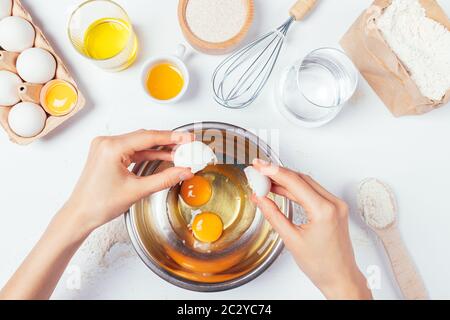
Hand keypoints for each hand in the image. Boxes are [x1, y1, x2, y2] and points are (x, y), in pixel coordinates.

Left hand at [64, 129, 193, 236]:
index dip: (171, 138)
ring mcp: (106, 147)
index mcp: (112, 147)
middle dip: (167, 143)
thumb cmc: (99, 204)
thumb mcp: (137, 190)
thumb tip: (184, 171)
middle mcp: (107, 143)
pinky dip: (147, 154)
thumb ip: (164, 179)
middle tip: (187, 146)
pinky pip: (132, 150)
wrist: (80, 214)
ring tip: (179, 153)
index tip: (187, 138)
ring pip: (139, 144)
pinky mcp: (108, 154)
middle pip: (145, 138)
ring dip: (159, 149)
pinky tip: (162, 157)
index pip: (148, 137)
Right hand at [251, 159, 371, 299]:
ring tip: (266, 179)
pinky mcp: (335, 208)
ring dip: (286, 180)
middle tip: (259, 169)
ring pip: (307, 183)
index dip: (273, 171)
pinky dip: (296, 189)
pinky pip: (313, 191)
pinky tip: (282, 189)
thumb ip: (273, 215)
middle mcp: (334, 204)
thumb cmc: (322, 265)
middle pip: (301, 178)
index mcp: (324, 211)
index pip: (294, 182)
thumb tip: (260, 199)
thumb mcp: (291, 240)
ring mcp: (336, 205)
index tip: (260, 166)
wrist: (340, 277)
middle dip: (278, 172)